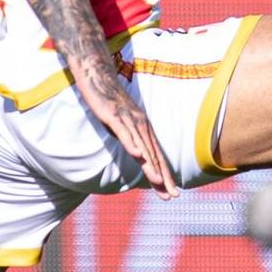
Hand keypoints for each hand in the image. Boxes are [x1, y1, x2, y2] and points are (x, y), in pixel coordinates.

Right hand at [75, 64, 179, 197]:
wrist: (98, 75)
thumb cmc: (110, 101)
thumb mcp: (122, 123)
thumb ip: (130, 138)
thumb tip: (136, 155)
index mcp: (143, 129)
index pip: (157, 157)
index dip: (165, 176)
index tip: (173, 194)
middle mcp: (140, 125)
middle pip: (153, 156)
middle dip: (163, 177)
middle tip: (172, 196)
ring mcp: (128, 120)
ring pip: (142, 147)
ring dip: (150, 165)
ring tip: (158, 182)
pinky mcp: (114, 115)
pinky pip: (124, 133)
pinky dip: (132, 144)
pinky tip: (137, 156)